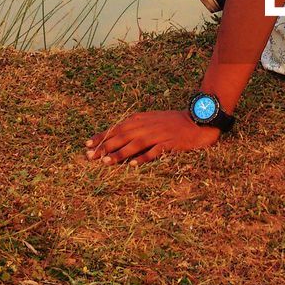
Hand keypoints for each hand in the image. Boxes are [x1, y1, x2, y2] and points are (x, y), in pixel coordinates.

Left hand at [86, 109, 220, 165]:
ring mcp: (158, 134)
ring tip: (107, 162)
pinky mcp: (169, 143)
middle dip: (105, 147)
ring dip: (120, 153)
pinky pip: (154, 151)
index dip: (101, 137)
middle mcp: (147, 126)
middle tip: (91, 157)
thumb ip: (135, 126)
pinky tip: (134, 165)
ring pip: (135, 144)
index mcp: (140, 119)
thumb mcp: (151, 120)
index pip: (116, 128)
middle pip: (122, 136)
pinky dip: (143, 158)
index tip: (87, 145)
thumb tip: (117, 137)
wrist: (197, 120)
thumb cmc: (172, 122)